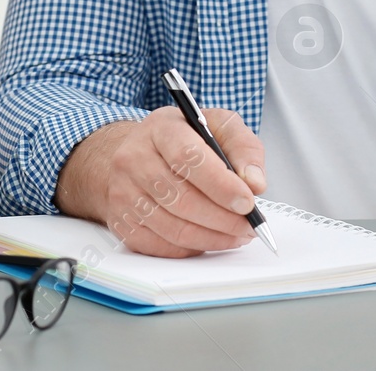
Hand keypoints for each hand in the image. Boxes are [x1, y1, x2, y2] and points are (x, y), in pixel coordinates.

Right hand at [58, 106, 266, 257]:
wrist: (137, 153)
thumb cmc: (183, 140)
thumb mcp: (218, 126)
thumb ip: (243, 148)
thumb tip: (255, 183)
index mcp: (161, 128)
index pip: (188, 158)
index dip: (221, 185)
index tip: (248, 202)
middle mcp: (134, 158)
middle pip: (181, 198)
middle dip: (223, 219)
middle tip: (249, 226)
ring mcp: (123, 191)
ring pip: (173, 227)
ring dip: (212, 238)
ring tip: (236, 235)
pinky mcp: (120, 220)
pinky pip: (160, 246)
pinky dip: (191, 249)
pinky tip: (209, 239)